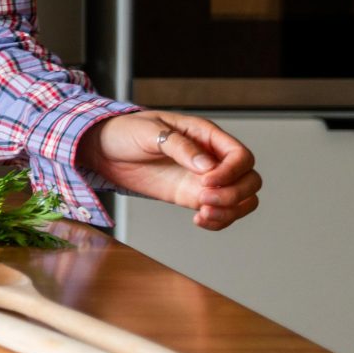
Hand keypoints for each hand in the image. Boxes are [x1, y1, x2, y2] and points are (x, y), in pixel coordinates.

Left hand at [77, 110, 260, 230]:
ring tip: (203, 214)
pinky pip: (220, 212)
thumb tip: (206, 165)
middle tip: (203, 199)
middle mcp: (211, 158)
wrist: (103, 150)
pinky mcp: (192, 196)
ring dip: (230, 211)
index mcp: (206, 135)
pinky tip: (200, 221)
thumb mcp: (149, 131)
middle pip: (249, 180)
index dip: (233, 171)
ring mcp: (204, 180)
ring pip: (241, 199)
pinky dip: (219, 221)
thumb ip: (180, 147)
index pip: (241, 156)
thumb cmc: (125, 131)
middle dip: (235, 194)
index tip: (207, 180)